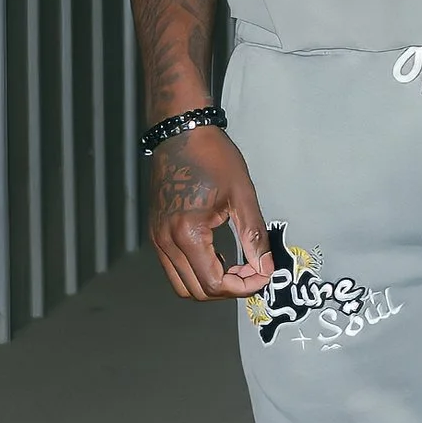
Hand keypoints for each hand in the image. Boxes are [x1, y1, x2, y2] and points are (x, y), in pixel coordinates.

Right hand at [146, 125, 274, 297]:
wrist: (181, 132)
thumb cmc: (213, 157)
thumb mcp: (242, 195)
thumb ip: (254, 236)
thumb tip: (266, 268)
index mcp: (188, 234)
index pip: (214, 283)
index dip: (243, 287)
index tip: (263, 276)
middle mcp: (166, 242)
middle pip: (196, 291)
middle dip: (228, 289)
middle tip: (253, 271)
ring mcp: (157, 239)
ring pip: (182, 284)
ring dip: (210, 284)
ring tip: (236, 266)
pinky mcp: (156, 233)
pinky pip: (174, 268)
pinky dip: (196, 272)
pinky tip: (218, 256)